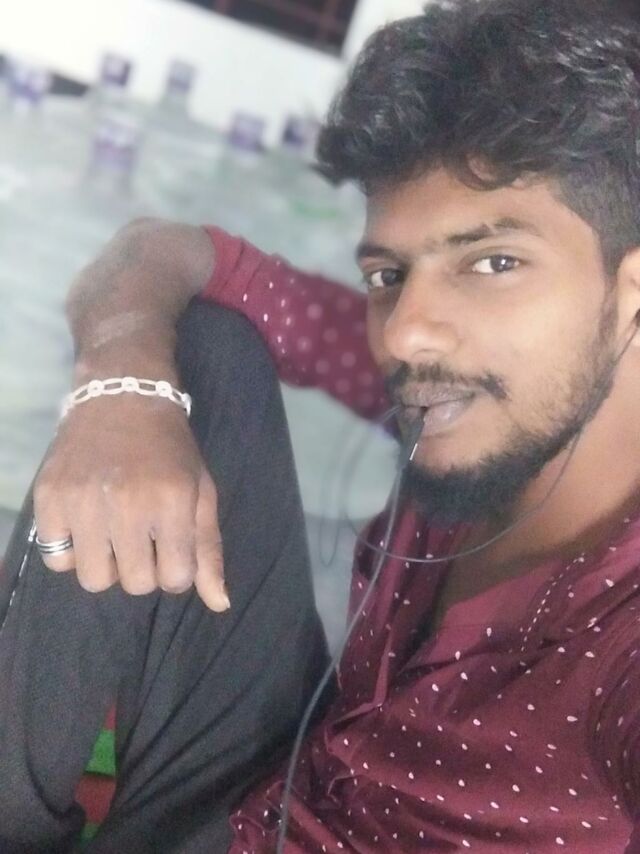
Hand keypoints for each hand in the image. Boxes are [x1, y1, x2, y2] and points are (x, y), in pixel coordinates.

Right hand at [33, 396, 228, 611]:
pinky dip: (72, 549)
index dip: (176, 569)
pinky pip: (57, 559)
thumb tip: (220, 605)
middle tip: (142, 536)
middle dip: (144, 568)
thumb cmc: (170, 450)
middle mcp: (127, 503)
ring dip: (108, 564)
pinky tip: (86, 523)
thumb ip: (209, 549)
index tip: (171, 545)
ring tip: (113, 533)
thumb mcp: (200, 492)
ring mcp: (83, 501)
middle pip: (136, 584)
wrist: (122, 397)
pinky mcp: (49, 498)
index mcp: (171, 501)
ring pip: (94, 579)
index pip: (176, 579)